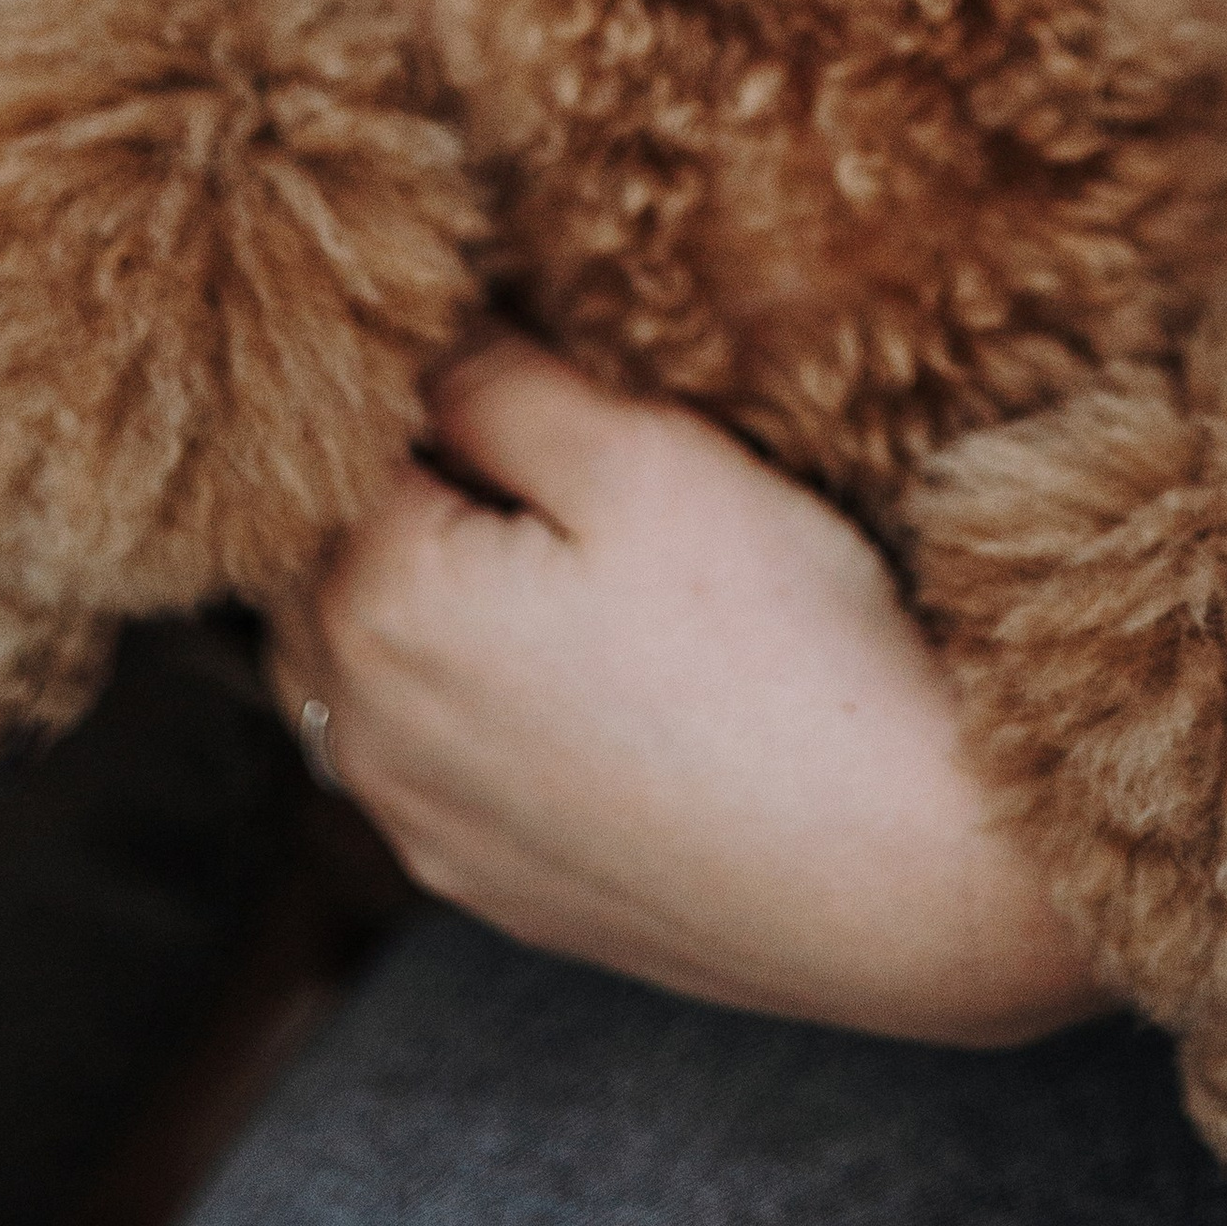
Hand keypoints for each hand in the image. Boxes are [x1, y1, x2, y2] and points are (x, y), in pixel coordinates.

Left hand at [264, 335, 1112, 1047]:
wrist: (905, 878)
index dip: (416, 377)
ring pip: (358, 668)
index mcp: (376, 605)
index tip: (504, 346)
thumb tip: (422, 335)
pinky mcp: (498, 890)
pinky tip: (581, 669)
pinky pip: (431, 762)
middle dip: (392, 488)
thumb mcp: (640, 458)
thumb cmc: (781, 648)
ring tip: (549, 548)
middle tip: (527, 436)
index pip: (332, 443)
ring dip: (413, 595)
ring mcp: (428, 828)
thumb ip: (496, 380)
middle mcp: (366, 733)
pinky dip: (465, 698)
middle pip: (321, 560)